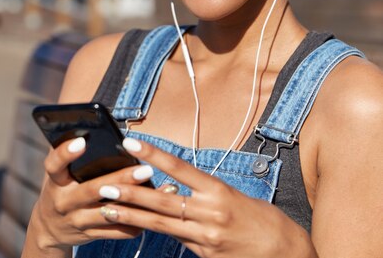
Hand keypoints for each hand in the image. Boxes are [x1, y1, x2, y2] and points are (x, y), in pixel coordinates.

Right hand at [27, 137, 154, 253]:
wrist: (51, 229)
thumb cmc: (62, 190)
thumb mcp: (59, 174)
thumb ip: (70, 155)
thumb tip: (87, 128)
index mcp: (55, 181)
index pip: (54, 165)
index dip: (65, 153)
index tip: (82, 141)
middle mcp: (64, 202)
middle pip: (92, 190)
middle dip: (120, 180)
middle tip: (145, 169)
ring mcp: (77, 220)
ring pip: (108, 213)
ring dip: (134, 203)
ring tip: (158, 192)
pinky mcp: (90, 235)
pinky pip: (116, 231)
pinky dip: (136, 223)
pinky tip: (154, 212)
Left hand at [94, 138, 314, 257]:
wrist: (287, 256)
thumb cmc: (265, 222)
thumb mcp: (237, 199)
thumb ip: (206, 196)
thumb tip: (178, 191)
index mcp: (219, 192)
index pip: (180, 168)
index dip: (153, 154)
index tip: (131, 143)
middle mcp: (210, 214)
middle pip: (162, 201)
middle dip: (130, 193)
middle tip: (103, 185)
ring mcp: (206, 238)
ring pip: (161, 225)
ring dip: (131, 216)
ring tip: (106, 209)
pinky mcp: (205, 256)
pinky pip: (174, 241)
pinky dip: (154, 232)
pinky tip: (135, 227)